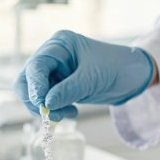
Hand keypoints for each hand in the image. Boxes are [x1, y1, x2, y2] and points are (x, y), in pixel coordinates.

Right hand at [14, 30, 154, 120]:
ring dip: (46, 108)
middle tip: (50, 114)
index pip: (36, 66)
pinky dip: (55, 110)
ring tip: (66, 114)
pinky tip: (71, 111)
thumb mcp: (92, 78)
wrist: (132, 76)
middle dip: (36, 99)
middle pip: (27, 80)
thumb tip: (46, 104)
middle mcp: (52, 56)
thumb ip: (68, 90)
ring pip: (34, 94)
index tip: (42, 104)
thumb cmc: (116, 67)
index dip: (35, 86)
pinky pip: (46, 101)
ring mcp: (54, 72)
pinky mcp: (58, 86)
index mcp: (59, 45)